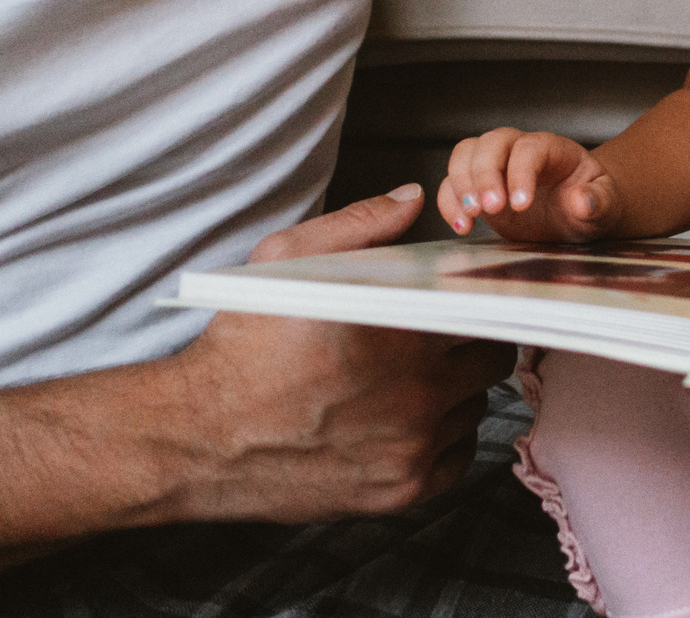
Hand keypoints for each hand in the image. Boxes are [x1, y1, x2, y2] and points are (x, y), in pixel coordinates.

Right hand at [160, 186, 515, 521]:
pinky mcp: (401, 489)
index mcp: (402, 327)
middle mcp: (418, 390)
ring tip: (411, 381)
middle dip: (471, 342)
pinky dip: (443, 440)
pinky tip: (409, 422)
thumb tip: (413, 199)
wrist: (198, 437)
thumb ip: (361, 224)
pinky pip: (456, 458)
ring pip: (474, 407)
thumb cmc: (241, 346)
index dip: (478, 299)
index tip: (463, 298)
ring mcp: (412, 445)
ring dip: (456, 392)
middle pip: (491, 358)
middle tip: (438, 338)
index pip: (485, 306)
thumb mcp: (289, 260)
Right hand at [438, 127, 619, 242]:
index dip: (521, 173)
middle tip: (490, 209)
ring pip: (466, 154)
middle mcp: (520, 151)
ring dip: (461, 184)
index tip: (521, 205)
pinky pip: (452, 183)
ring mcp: (496, 167)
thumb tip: (581, 201)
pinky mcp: (479, 188)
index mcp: (553, 149)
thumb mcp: (605, 204)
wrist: (578, 213)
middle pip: (491, 143)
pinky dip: (449, 202)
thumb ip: (598, 201)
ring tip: (470, 216)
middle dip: (485, 174)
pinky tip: (462, 226)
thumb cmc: (592, 202)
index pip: (530, 149)